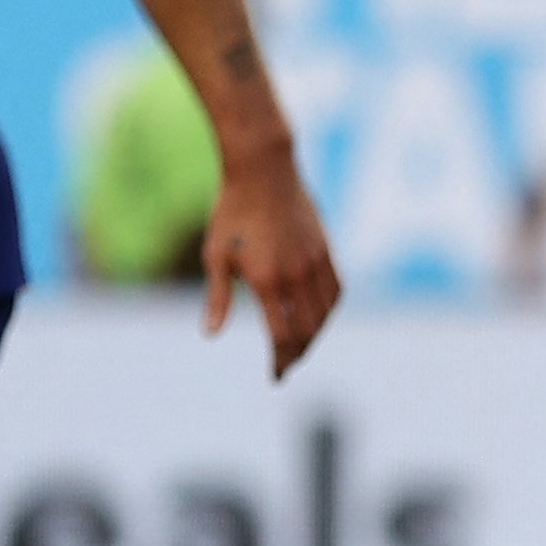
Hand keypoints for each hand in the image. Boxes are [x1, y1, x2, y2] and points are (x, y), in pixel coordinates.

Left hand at [200, 156, 340, 378]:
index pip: (281, 336)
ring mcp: (314, 261)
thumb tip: (211, 334)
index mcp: (267, 280)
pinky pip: (335, 290)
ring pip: (324, 313)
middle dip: (297, 354)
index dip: (280, 361)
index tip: (275, 376)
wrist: (264, 169)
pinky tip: (318, 316)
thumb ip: (218, 297)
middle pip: (307, 330)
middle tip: (286, 365)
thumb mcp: (216, 255)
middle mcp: (296, 275)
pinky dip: (328, 310)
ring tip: (300, 345)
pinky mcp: (325, 248)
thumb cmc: (232, 212)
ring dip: (314, 335)